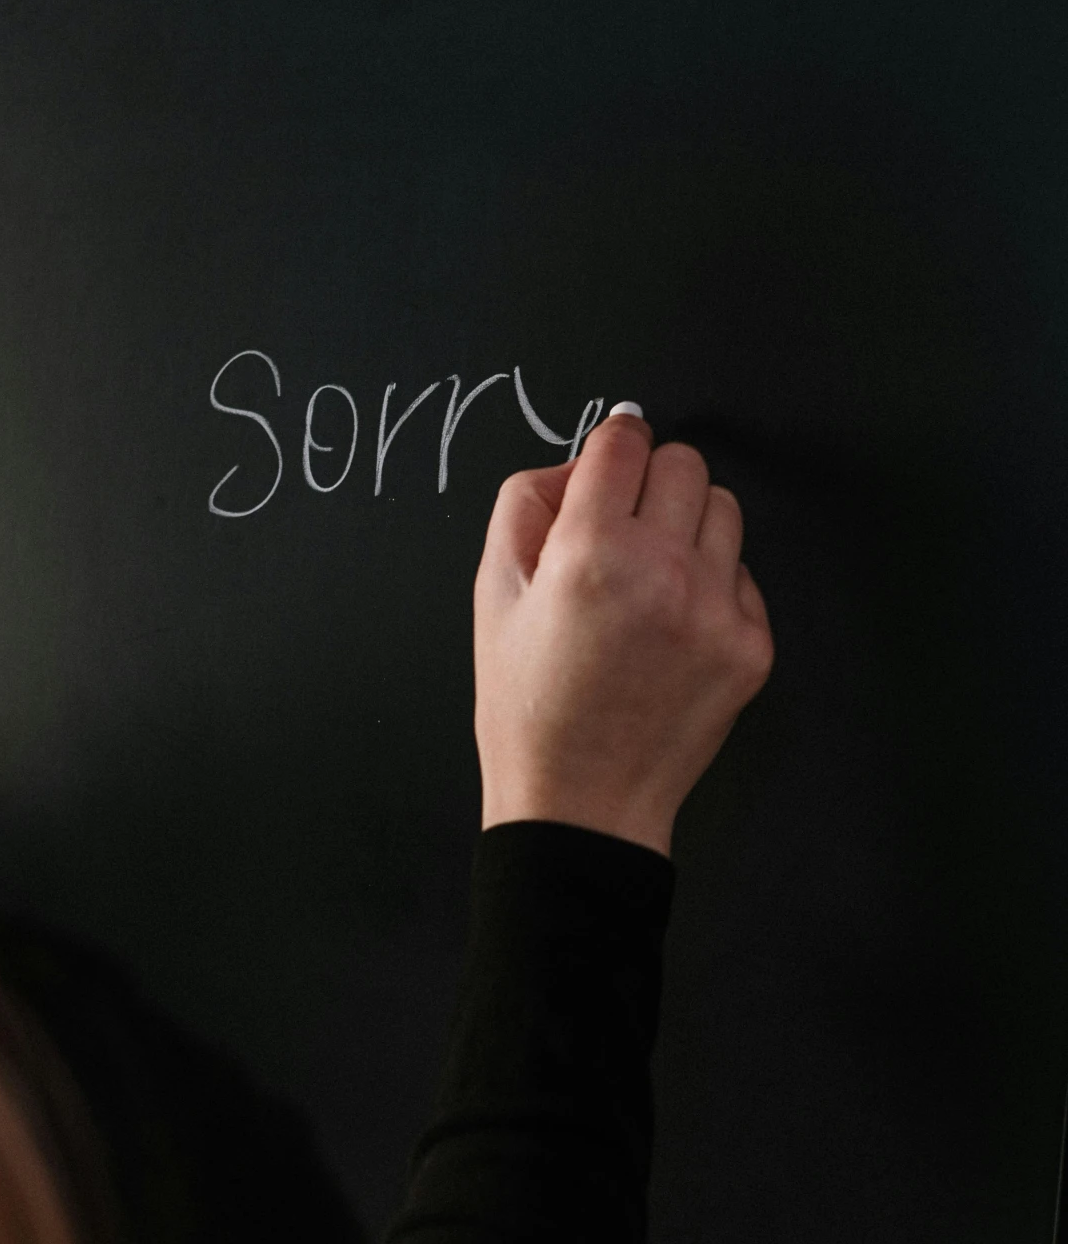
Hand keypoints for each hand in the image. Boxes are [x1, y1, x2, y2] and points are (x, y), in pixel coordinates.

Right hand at [473, 415, 773, 854]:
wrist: (582, 802)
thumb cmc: (528, 707)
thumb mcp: (491, 594)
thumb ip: (525, 503)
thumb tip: (583, 462)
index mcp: (589, 552)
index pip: (626, 441)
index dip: (612, 444)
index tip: (610, 460)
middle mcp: (662, 572)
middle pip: (684, 463)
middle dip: (650, 483)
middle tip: (622, 530)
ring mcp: (716, 610)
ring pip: (724, 509)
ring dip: (687, 527)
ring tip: (650, 579)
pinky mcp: (751, 646)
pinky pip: (743, 574)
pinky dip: (712, 585)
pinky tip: (671, 628)